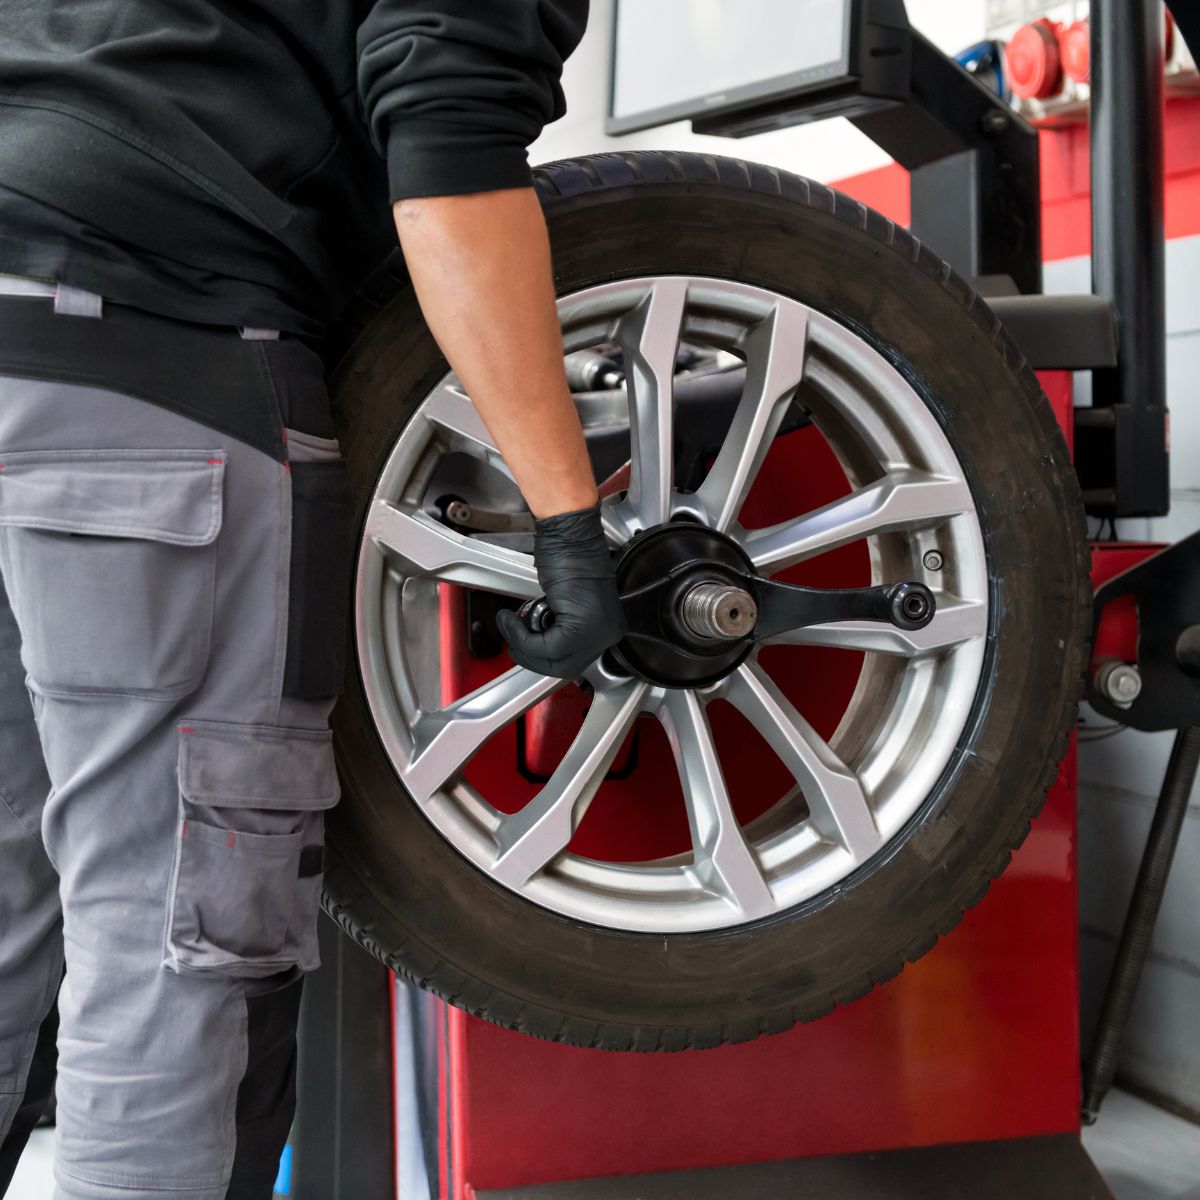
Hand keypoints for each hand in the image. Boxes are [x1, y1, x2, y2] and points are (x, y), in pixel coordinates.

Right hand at [496, 504, 625, 679]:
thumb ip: (560, 627)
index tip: (523, 645)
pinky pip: (546, 647)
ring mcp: (596, 632)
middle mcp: (607, 633)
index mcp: (609, 628)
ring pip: (553, 660)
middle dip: (531, 656)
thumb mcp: (568, 602)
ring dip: (524, 646)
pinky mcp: (581, 627)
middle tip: (513, 640)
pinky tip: (513, 621)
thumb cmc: (569, 555)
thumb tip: (539, 645)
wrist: (570, 534)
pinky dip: (522, 637)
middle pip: (563, 667)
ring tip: (511, 625)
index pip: (572, 660)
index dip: (542, 656)